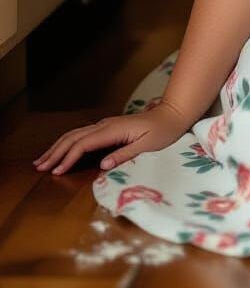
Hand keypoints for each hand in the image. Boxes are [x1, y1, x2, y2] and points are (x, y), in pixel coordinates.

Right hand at [32, 100, 192, 175]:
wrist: (172, 115)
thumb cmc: (163, 132)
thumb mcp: (148, 145)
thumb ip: (125, 154)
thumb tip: (103, 165)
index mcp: (113, 129)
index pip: (84, 144)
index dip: (68, 158)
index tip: (56, 172)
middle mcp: (106, 125)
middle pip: (74, 137)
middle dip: (56, 152)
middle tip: (39, 167)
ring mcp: (106, 125)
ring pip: (76, 134)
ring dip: (58, 147)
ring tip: (43, 160)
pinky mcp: (108, 128)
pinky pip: (83, 134)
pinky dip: (68, 143)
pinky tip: (62, 151)